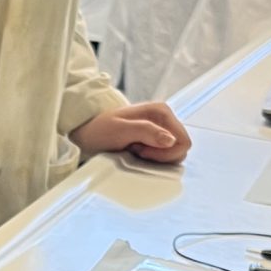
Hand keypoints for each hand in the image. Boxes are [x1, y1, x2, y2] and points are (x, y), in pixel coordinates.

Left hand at [71, 100, 191, 165]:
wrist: (86, 134)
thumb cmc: (99, 130)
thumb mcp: (120, 131)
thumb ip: (146, 132)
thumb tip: (170, 140)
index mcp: (161, 111)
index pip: (183, 142)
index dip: (165, 153)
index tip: (142, 151)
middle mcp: (164, 118)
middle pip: (181, 148)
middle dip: (160, 156)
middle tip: (137, 150)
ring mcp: (160, 128)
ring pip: (174, 153)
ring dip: (155, 158)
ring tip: (135, 150)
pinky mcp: (155, 138)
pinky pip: (165, 154)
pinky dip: (152, 158)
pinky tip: (136, 152)